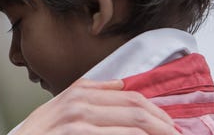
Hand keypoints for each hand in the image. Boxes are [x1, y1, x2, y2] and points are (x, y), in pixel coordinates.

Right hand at [10, 79, 178, 134]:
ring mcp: (79, 119)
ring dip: (158, 134)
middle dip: (164, 124)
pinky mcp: (78, 134)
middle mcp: (80, 101)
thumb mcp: (61, 105)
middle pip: (136, 108)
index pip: (131, 95)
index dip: (156, 110)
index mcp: (81, 91)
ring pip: (134, 124)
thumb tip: (119, 85)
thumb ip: (91, 92)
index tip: (172, 124)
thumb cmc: (41, 133)